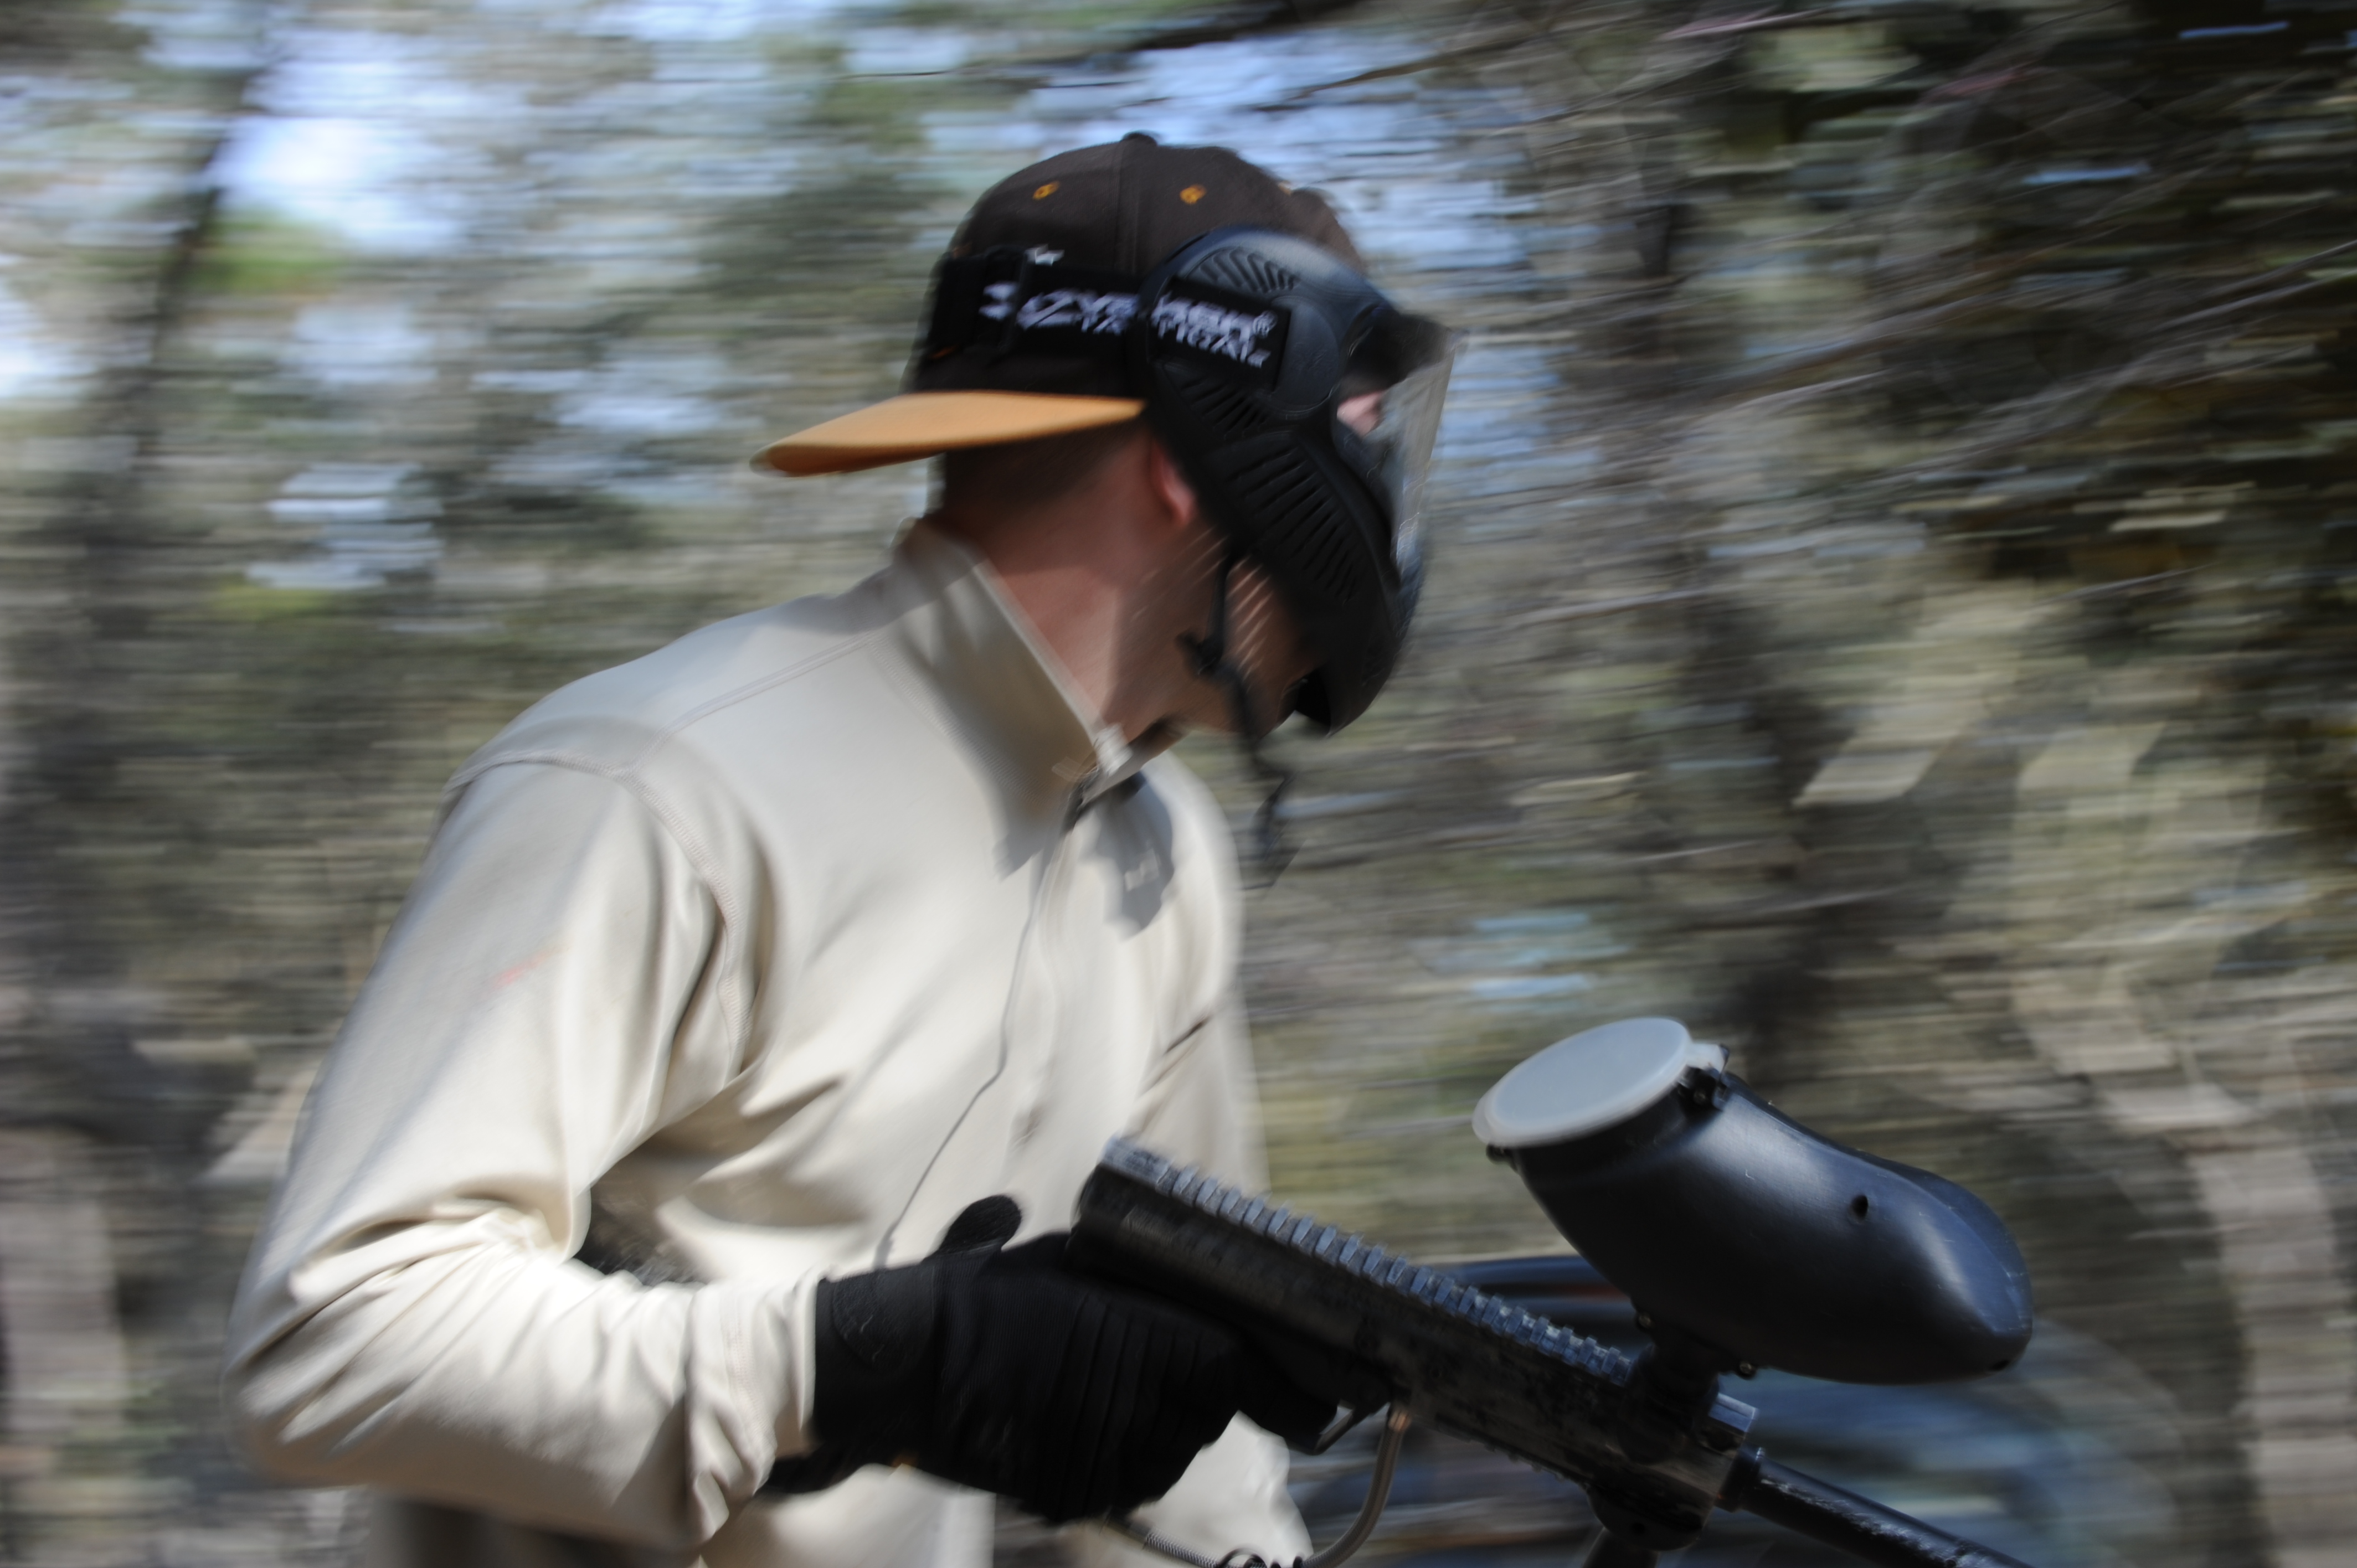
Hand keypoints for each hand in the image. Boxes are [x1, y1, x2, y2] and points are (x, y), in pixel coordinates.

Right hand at [773, 1197, 1331, 1520]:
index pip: (1249, 1376)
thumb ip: (1124, 1269)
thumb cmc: (982, 1300)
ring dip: (1161, 1427)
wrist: (905, 1367)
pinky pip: (1127, 1479)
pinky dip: (1122, 1457)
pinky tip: (1084, 1422)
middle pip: (1209, 1413)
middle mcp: (1141, 1405)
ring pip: (1172, 1451)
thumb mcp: (1063, 1262)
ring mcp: (1106, 1455)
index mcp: (1150, 1340)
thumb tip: (1178, 1265)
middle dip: (1199, 1392)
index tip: (1321, 1398)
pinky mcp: (1074, 1489)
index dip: (1292, 1391)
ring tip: (1109, 1387)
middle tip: (1160, 1362)